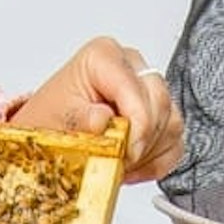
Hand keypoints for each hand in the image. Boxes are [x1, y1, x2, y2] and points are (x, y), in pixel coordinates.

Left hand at [9, 39, 184, 180]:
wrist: (49, 129)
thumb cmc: (50, 118)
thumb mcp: (55, 119)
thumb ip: (80, 120)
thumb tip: (101, 120)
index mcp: (104, 56)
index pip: (136, 89)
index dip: (136, 126)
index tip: (125, 154)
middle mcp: (130, 65)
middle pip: (159, 103)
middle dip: (141, 141)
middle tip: (119, 163)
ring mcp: (148, 87)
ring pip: (171, 123)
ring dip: (148, 153)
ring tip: (120, 165)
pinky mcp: (159, 111)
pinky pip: (175, 140)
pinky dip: (157, 161)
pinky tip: (132, 167)